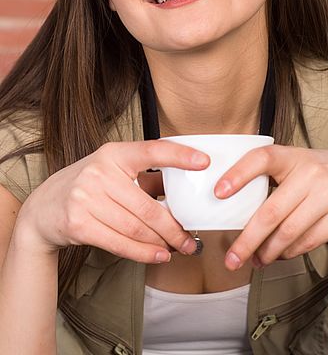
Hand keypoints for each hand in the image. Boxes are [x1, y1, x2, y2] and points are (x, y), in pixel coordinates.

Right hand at [15, 140, 209, 262]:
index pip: (152, 150)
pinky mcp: (78, 224)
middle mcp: (99, 172)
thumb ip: (146, 178)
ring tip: (178, 249)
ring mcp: (86, 198)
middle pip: (148, 206)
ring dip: (161, 243)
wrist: (43, 208)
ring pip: (135, 228)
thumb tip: (185, 191)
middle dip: (174, 227)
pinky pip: (119, 243)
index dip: (179, 156)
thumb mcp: (113, 172)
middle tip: (190, 239)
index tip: (204, 162)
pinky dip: (142, 253)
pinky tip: (158, 256)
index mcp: (114, 153)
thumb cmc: (89, 186)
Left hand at [214, 145, 327, 270]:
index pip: (263, 158)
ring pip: (288, 233)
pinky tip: (281, 255)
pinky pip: (308, 242)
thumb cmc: (326, 175)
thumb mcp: (302, 165)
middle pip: (271, 212)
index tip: (218, 192)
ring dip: (268, 253)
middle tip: (231, 259)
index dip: (238, 174)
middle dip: (247, 240)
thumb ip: (275, 177)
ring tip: (256, 261)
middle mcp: (313, 172)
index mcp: (295, 156)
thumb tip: (235, 207)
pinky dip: (290, 253)